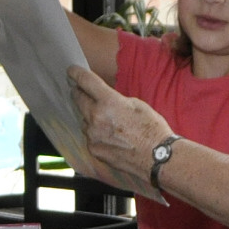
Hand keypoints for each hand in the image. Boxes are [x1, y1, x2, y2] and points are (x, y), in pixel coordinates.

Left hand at [67, 66, 169, 195]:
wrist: (156, 157)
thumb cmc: (151, 129)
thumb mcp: (137, 104)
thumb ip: (116, 100)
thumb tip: (105, 100)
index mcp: (109, 102)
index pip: (87, 82)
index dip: (77, 74)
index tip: (71, 71)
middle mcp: (96, 118)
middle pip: (79, 100)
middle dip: (78, 93)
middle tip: (78, 90)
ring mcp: (93, 135)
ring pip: (84, 120)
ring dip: (89, 116)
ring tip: (104, 119)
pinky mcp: (93, 149)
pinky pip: (89, 136)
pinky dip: (95, 133)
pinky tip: (108, 135)